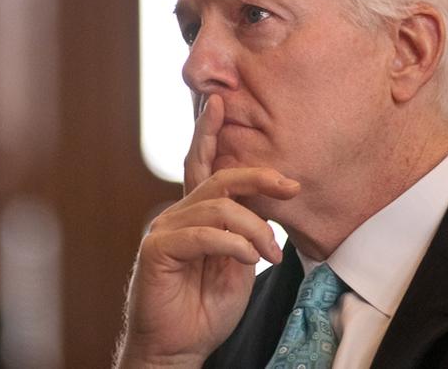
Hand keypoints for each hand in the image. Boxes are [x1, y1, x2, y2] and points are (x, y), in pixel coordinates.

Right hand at [116, 96, 299, 367]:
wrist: (178, 348)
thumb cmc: (206, 309)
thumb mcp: (238, 265)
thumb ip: (246, 234)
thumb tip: (268, 212)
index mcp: (196, 215)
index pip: (203, 166)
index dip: (209, 133)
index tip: (221, 102)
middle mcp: (178, 214)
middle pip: (219, 178)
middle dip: (258, 175)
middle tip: (291, 185)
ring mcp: (165, 229)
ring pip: (218, 207)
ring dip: (254, 229)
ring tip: (270, 255)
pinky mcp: (157, 249)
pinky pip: (203, 234)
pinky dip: (233, 243)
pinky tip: (249, 259)